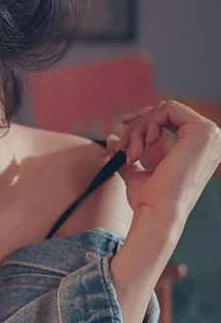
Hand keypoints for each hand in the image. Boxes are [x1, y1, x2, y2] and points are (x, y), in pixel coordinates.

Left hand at [106, 99, 220, 222]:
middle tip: (123, 148)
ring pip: (164, 109)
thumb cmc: (149, 201)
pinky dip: (148, 124)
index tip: (122, 126)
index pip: (171, 117)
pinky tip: (145, 146)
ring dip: (140, 128)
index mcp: (199, 148)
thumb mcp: (136, 172)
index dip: (144, 118)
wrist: (157, 214)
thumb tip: (111, 137)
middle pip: (165, 111)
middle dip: (138, 126)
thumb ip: (129, 153)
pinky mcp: (203, 132)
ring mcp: (210, 135)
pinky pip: (168, 109)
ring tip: (132, 153)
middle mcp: (210, 139)